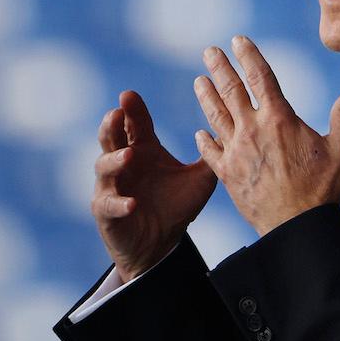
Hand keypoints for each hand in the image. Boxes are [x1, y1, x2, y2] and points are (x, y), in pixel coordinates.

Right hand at [92, 90, 217, 281]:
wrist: (159, 245)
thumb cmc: (175, 207)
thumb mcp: (198, 180)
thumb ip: (212, 158)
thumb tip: (235, 132)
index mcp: (142, 150)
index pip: (135, 124)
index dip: (131, 109)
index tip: (129, 95)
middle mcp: (123, 163)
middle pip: (110, 137)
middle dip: (111, 124)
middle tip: (117, 113)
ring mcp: (112, 186)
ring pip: (104, 166)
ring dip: (114, 160)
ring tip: (129, 156)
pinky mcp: (106, 211)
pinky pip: (109, 204)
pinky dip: (119, 203)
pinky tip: (132, 203)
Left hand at [193, 36, 339, 235]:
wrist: (296, 226)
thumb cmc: (321, 189)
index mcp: (279, 119)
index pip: (260, 77)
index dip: (248, 56)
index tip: (238, 40)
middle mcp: (252, 130)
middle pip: (231, 90)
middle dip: (220, 68)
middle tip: (209, 52)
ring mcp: (236, 151)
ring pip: (216, 116)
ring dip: (206, 96)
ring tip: (199, 80)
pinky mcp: (227, 173)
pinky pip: (210, 152)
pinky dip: (205, 139)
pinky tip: (201, 132)